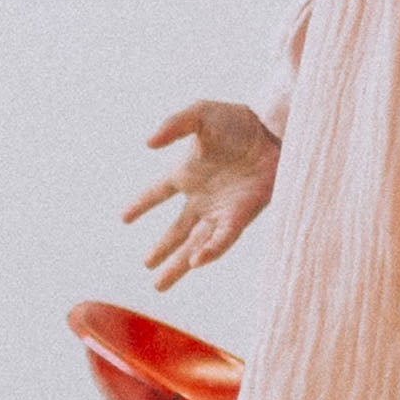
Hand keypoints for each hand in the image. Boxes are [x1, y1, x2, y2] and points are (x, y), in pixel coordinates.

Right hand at [123, 101, 281, 291]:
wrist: (275, 129)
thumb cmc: (239, 120)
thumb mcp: (201, 114)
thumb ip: (174, 124)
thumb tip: (148, 143)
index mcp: (187, 173)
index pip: (158, 192)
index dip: (141, 204)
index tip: (124, 218)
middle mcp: (202, 197)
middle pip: (177, 230)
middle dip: (162, 250)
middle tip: (146, 266)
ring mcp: (221, 209)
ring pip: (196, 244)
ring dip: (179, 264)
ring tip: (160, 285)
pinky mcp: (242, 215)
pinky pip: (222, 238)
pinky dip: (210, 250)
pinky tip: (196, 262)